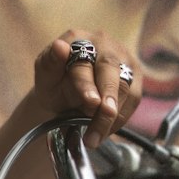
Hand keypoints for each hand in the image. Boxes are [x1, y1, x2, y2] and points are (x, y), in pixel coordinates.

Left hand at [32, 30, 140, 148]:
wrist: (65, 90)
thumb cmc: (54, 81)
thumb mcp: (44, 76)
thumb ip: (49, 64)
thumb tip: (59, 47)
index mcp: (79, 39)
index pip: (85, 62)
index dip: (87, 84)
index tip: (90, 103)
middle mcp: (105, 45)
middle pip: (111, 72)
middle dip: (108, 98)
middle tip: (104, 117)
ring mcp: (123, 58)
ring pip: (126, 87)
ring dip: (112, 116)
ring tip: (95, 138)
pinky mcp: (135, 75)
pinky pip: (133, 99)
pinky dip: (119, 118)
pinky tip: (104, 132)